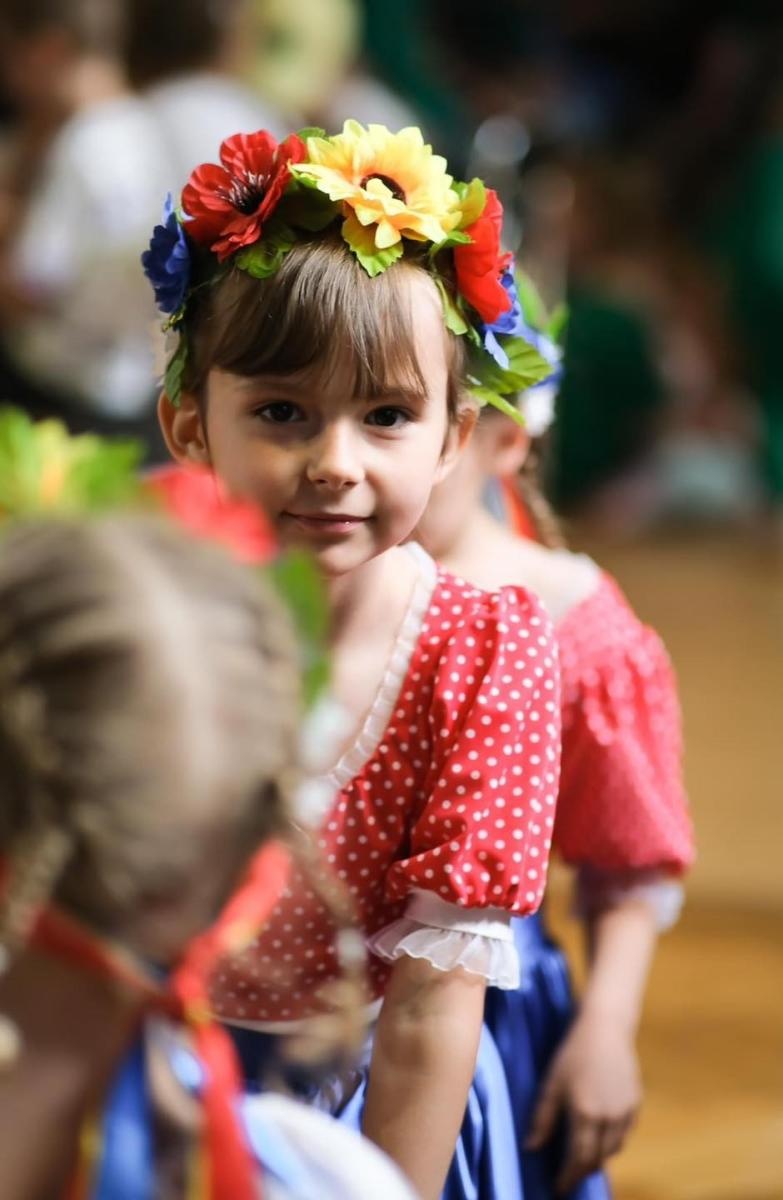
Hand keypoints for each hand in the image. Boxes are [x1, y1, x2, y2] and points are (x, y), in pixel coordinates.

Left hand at [525, 1010, 641, 1193]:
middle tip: (569, 1175)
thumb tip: (530, 1148)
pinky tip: (601, 1137)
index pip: (578, 1159)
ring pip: (614, 1149)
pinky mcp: (635, 1103)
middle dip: (582, 1171)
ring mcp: (625, 1112)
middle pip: (597, 1158)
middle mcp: (609, 1119)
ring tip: (583, 1159)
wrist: (607, 1028)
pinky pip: (624, 1134)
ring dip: (598, 1158)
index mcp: (585, 1114)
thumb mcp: (552, 1084)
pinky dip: (612, 1142)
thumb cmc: (573, 1053)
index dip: (568, 1177)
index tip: (559, 1188)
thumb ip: (542, 1119)